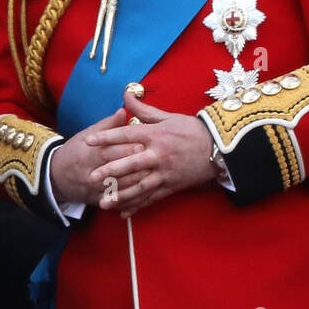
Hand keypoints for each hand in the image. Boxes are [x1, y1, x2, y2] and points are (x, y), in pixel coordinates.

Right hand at [49, 107, 146, 204]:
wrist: (55, 177)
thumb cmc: (74, 151)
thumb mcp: (85, 135)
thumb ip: (106, 125)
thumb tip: (123, 111)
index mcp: (87, 154)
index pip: (109, 151)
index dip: (126, 148)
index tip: (144, 144)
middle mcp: (90, 172)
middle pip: (115, 170)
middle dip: (135, 166)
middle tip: (153, 161)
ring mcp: (93, 189)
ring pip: (118, 188)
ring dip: (136, 183)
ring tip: (154, 176)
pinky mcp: (97, 201)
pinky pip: (116, 202)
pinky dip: (130, 199)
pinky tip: (145, 194)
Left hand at [87, 93, 215, 216]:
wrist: (219, 147)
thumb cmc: (192, 129)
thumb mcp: (168, 117)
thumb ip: (143, 110)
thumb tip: (126, 94)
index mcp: (155, 135)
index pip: (126, 135)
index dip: (106, 138)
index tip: (89, 141)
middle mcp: (158, 154)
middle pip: (130, 164)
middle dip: (110, 172)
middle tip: (91, 178)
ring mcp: (165, 172)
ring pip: (139, 186)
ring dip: (120, 196)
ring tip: (104, 203)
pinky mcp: (172, 186)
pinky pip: (152, 198)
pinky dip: (138, 206)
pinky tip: (124, 213)